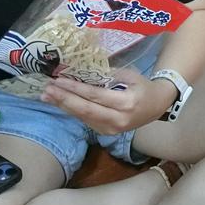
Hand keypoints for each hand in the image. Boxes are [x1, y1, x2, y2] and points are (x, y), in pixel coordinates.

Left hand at [41, 69, 176, 135]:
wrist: (158, 106)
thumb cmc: (144, 87)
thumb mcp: (131, 75)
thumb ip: (109, 75)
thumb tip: (82, 71)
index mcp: (126, 103)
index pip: (94, 96)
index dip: (75, 89)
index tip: (58, 80)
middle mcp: (117, 119)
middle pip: (85, 110)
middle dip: (64, 100)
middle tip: (46, 90)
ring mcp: (111, 129)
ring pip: (83, 117)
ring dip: (63, 106)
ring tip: (47, 96)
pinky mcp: (106, 132)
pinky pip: (86, 121)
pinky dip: (72, 111)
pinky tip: (61, 103)